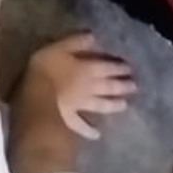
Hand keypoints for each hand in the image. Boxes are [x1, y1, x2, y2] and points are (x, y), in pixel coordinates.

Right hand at [21, 34, 135, 141]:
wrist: (38, 96)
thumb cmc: (46, 67)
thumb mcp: (59, 47)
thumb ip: (76, 42)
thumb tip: (93, 36)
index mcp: (86, 69)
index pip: (106, 67)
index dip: (119, 68)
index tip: (131, 69)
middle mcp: (88, 87)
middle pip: (108, 87)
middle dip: (122, 86)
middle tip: (135, 87)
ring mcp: (80, 105)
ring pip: (100, 105)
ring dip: (113, 105)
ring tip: (125, 106)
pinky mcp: (70, 119)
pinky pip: (81, 126)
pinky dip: (89, 131)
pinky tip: (97, 135)